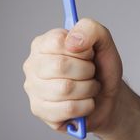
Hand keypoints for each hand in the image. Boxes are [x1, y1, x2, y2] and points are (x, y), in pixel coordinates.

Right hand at [23, 18, 122, 133]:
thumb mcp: (103, 41)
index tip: (89, 54)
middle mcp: (33, 64)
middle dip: (87, 71)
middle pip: (60, 66)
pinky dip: (86, 106)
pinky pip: (68, 109)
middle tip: (91, 72)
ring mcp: (33, 88)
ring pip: (65, 89)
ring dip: (88, 89)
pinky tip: (85, 102)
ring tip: (90, 87)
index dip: (82, 50)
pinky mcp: (39, 110)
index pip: (59, 41)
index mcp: (43, 43)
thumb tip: (72, 41)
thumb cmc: (100, 67)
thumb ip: (90, 29)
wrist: (107, 97)